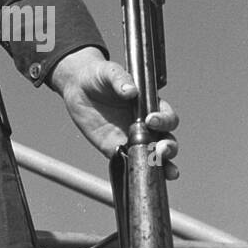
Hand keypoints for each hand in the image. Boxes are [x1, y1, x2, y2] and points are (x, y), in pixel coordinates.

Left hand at [48, 47, 178, 176]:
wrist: (78, 86)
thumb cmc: (99, 75)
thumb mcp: (108, 71)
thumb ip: (120, 79)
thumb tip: (130, 91)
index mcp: (149, 105)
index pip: (166, 117)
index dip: (164, 120)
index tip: (150, 120)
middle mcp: (146, 125)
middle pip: (167, 140)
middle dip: (169, 147)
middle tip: (162, 149)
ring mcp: (133, 139)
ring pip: (155, 156)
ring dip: (164, 165)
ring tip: (169, 172)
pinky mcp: (117, 148)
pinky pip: (130, 161)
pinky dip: (137, 169)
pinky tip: (141, 176)